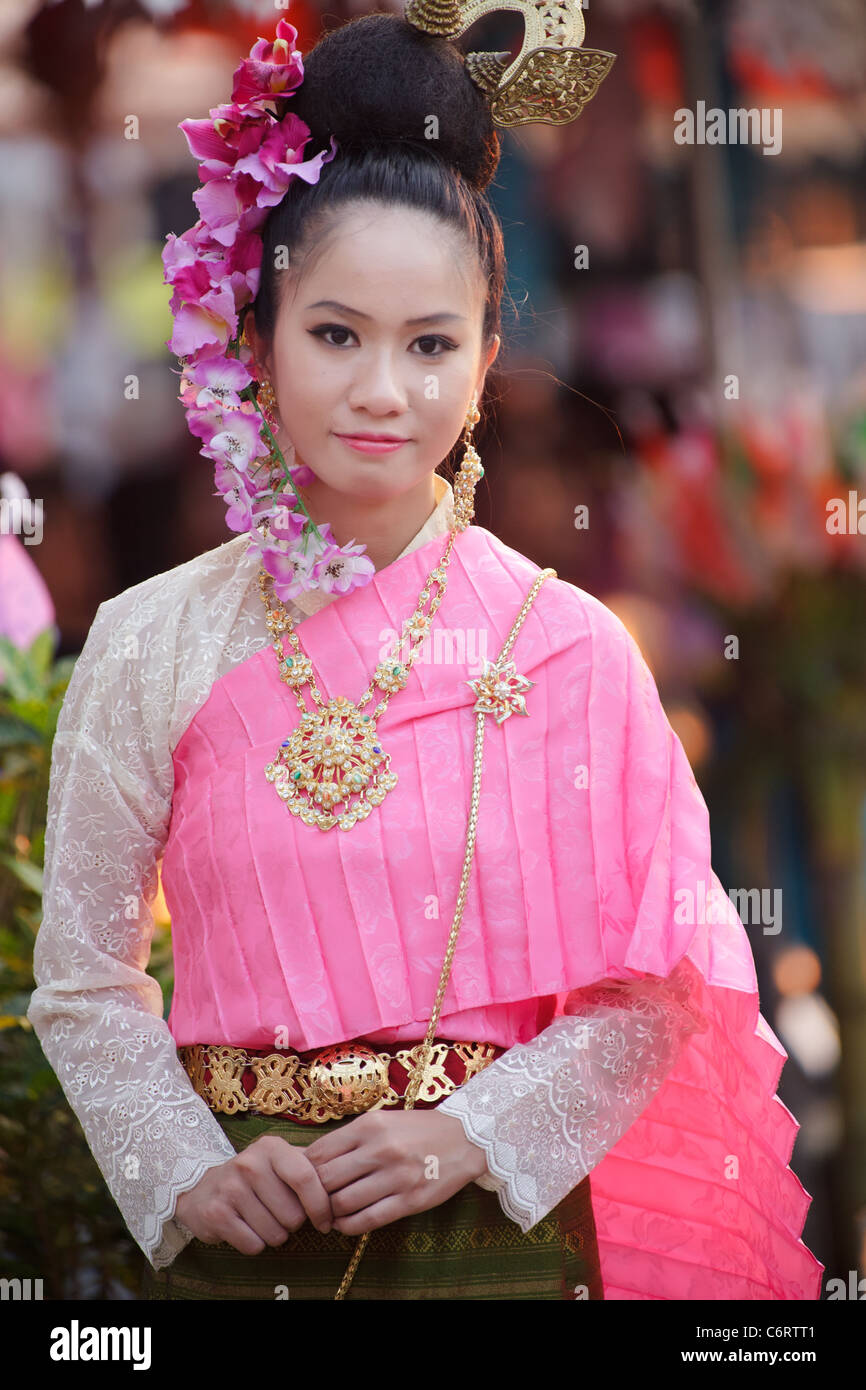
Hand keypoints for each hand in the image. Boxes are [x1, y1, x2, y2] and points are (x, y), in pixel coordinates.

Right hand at [173, 1135, 333, 1254]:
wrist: (204, 1189)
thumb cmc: (255, 1178)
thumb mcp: (280, 1162)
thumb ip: (311, 1166)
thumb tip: (346, 1181)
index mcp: (271, 1147)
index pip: (306, 1178)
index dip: (321, 1206)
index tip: (326, 1222)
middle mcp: (249, 1163)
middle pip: (293, 1215)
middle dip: (293, 1223)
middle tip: (279, 1213)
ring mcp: (230, 1188)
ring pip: (275, 1234)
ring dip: (274, 1234)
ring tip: (262, 1218)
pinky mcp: (216, 1214)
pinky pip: (253, 1245)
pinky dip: (255, 1244)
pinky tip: (246, 1227)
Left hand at [303, 1108, 488, 1234]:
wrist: (465, 1138)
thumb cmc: (418, 1129)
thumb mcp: (383, 1121)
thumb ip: (352, 1138)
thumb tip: (314, 1160)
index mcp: (370, 1125)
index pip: (320, 1152)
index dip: (305, 1170)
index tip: (304, 1180)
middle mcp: (380, 1149)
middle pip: (326, 1179)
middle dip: (313, 1195)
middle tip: (311, 1202)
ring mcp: (396, 1176)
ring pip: (344, 1202)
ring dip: (330, 1213)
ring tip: (328, 1214)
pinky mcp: (410, 1200)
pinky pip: (369, 1220)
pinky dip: (349, 1226)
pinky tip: (344, 1224)